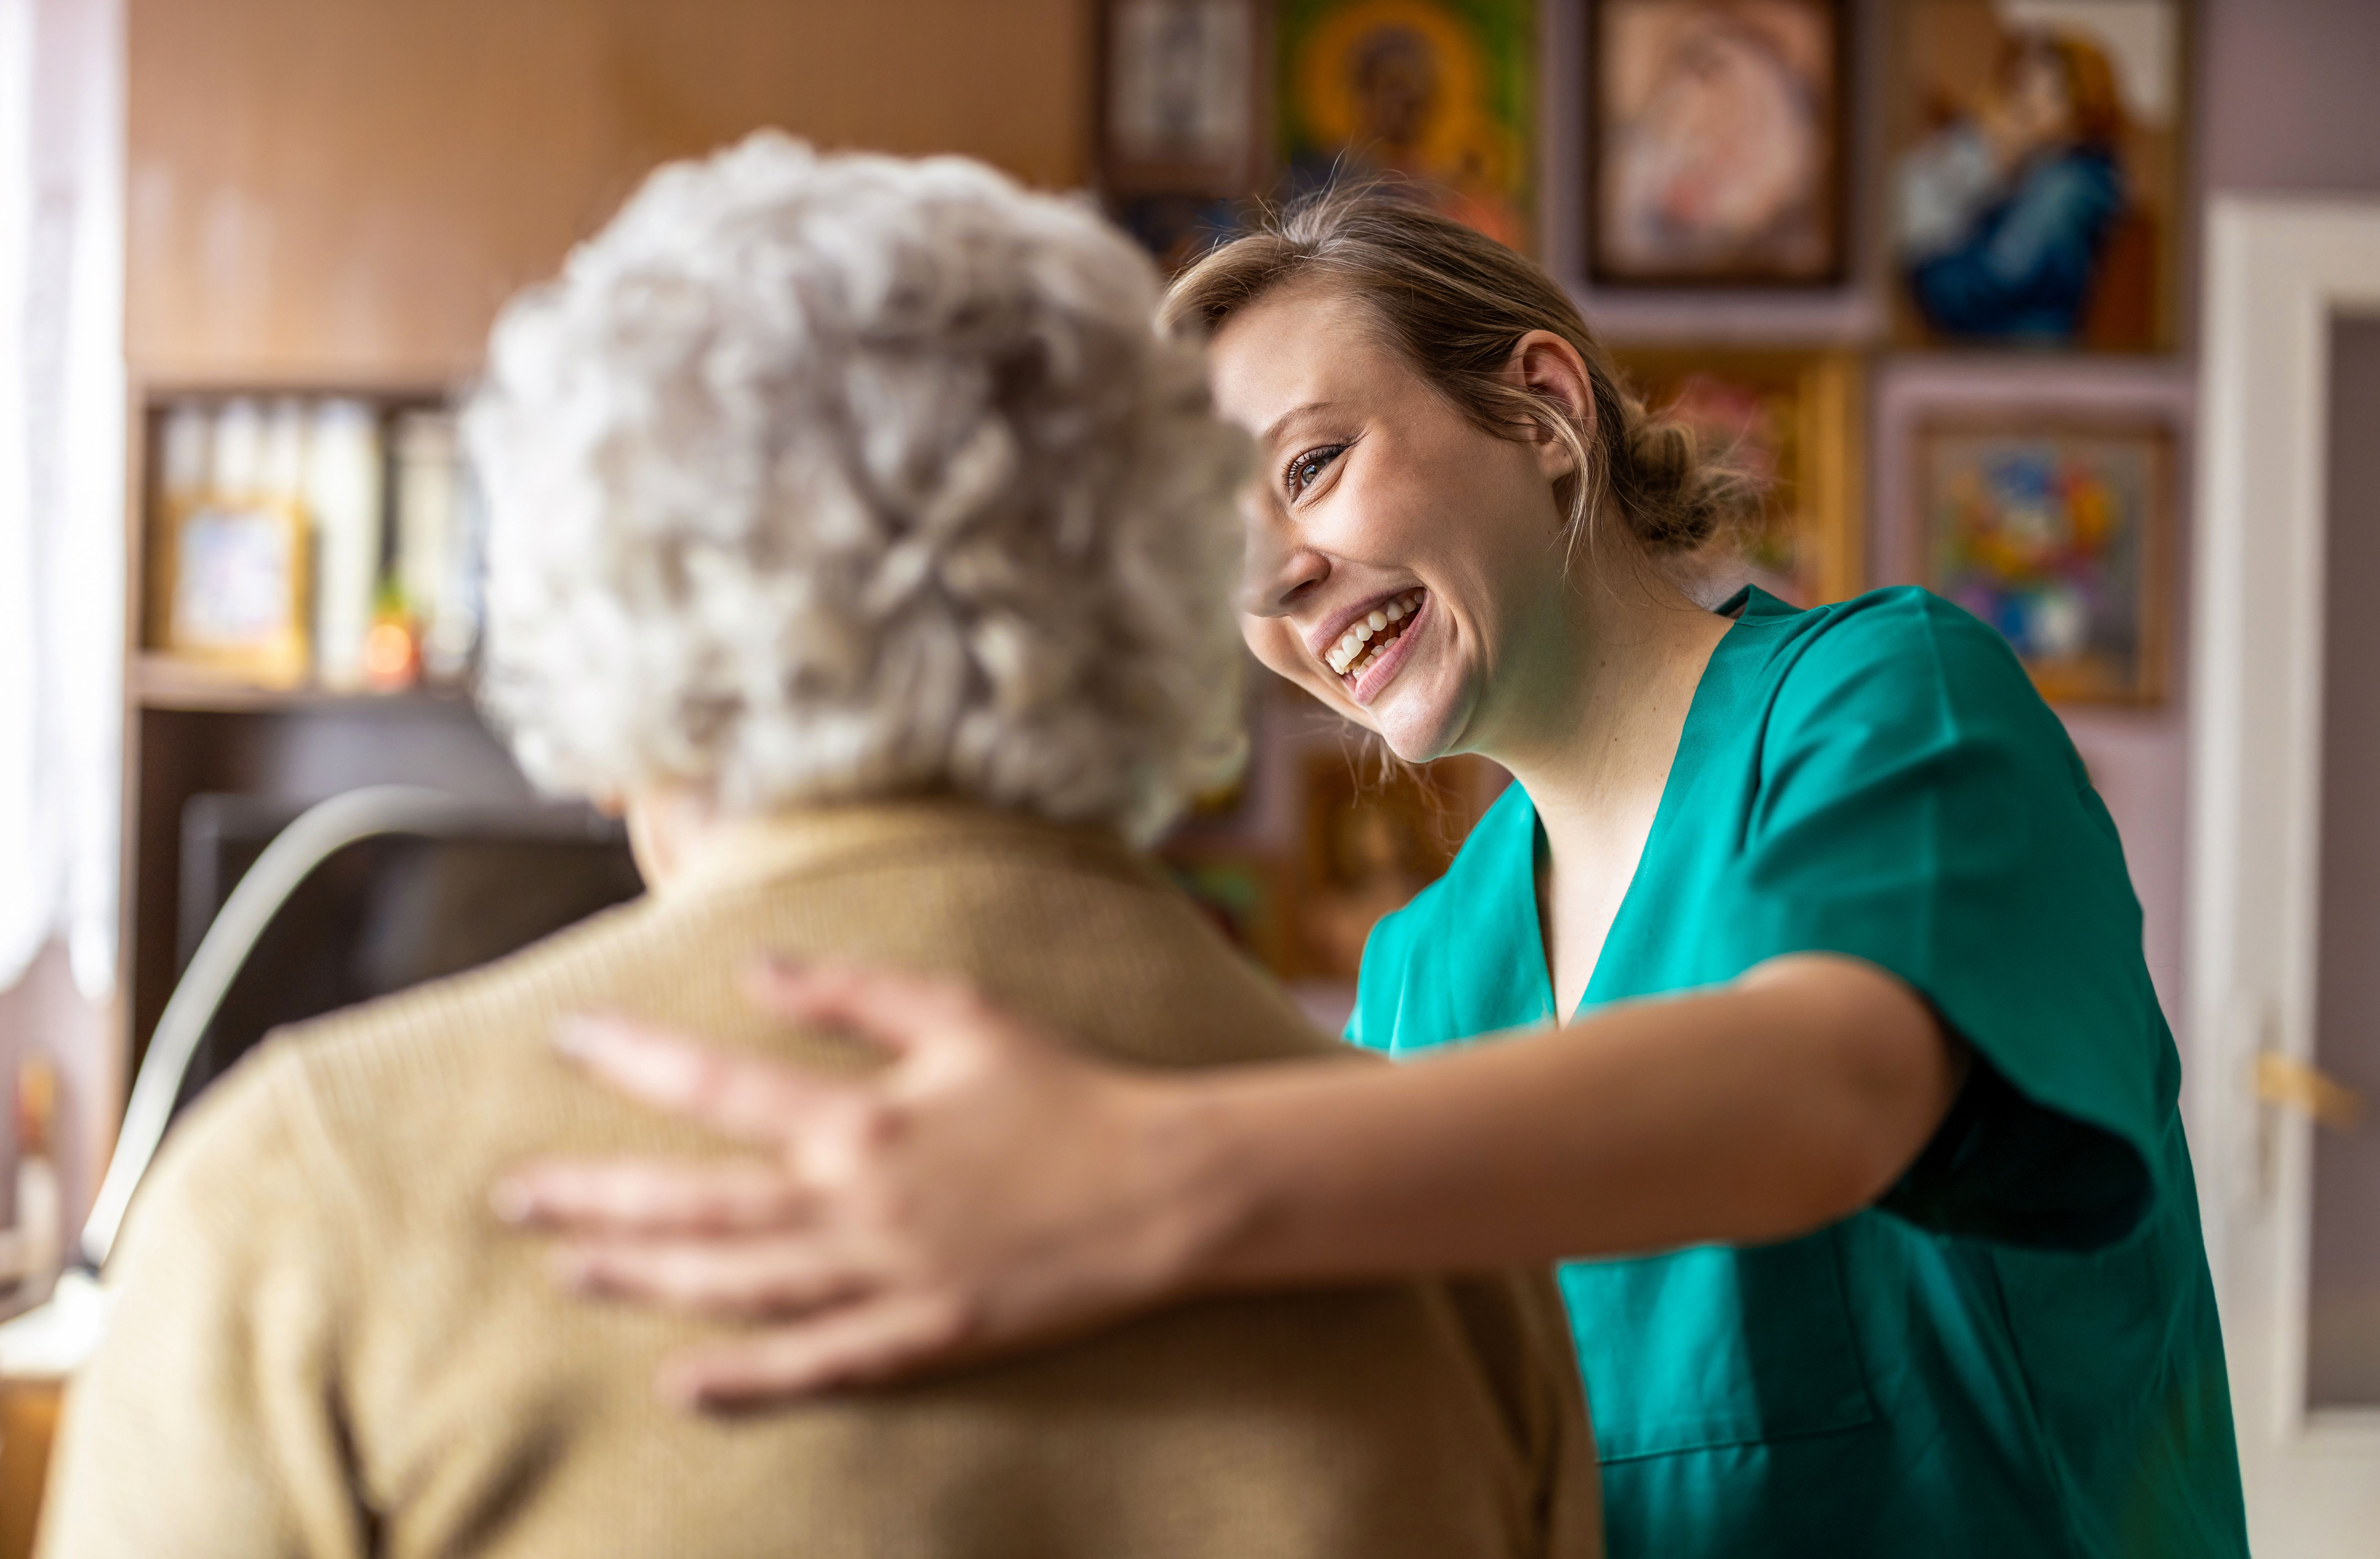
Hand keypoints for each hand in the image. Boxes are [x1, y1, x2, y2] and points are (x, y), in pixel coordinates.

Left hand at [492, 964, 1228, 1407]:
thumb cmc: (1062, 1090)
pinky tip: (679, 1380)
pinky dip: (744, 1379)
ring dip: (645, 1278)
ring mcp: (886, 1279)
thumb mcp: (961, 1013)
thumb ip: (852, 991)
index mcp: (864, 1118)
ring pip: (737, 1286)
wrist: (1159, 1186)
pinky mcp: (923, 1337)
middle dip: (597, 1196)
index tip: (567, 1037)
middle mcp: (858, 1203)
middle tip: (513, 1195)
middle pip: (698, 1203)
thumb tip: (756, 968)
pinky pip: (815, 1364)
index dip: (633, 1061)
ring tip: (570, 1267)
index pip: (718, 1086)